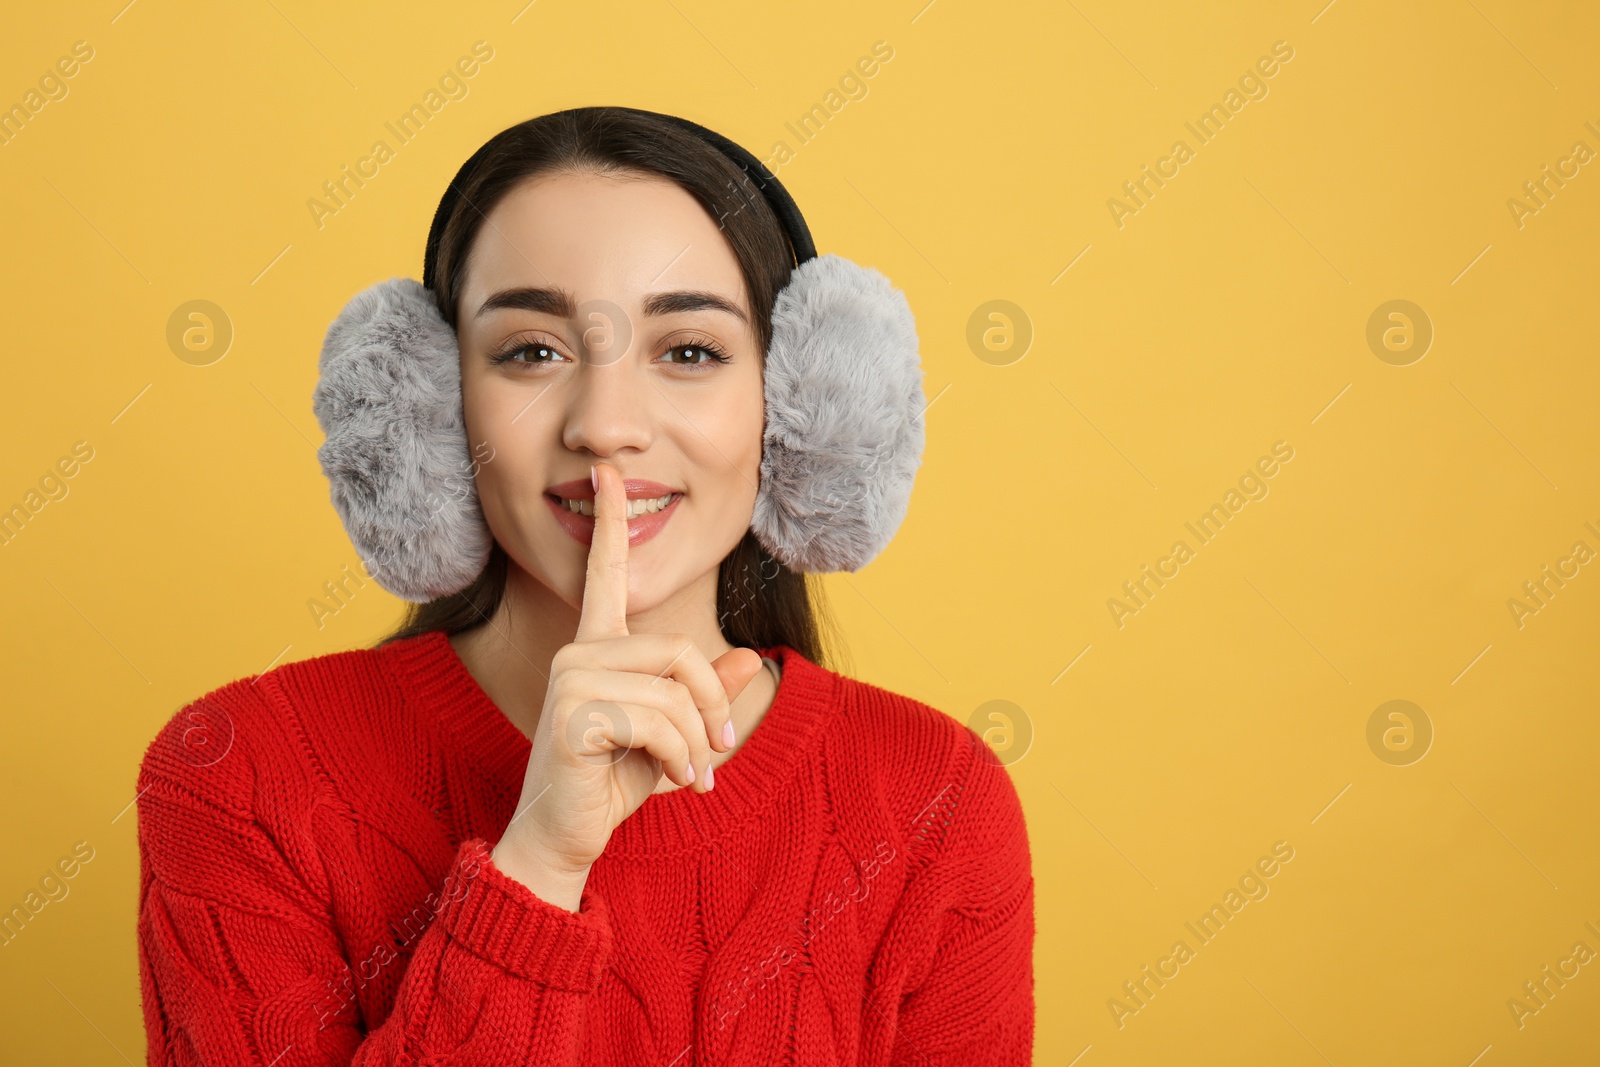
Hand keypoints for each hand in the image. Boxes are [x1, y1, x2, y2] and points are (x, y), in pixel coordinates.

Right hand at [491, 460, 765, 905]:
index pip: (607, 575)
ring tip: (689, 776)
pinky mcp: (572, 714)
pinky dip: (679, 759)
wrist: (566, 837)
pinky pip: (658, 723)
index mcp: (600, 648)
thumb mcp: (674, 736)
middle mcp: (581, 653)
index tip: (608, 474)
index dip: (611, 522)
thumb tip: (749, 658)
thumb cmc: (613, 784)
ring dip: (696, 744)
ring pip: (673, 692)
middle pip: (678, 653)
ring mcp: (571, 680)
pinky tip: (670, 783)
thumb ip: (706, 696)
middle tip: (716, 753)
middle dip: (710, 708)